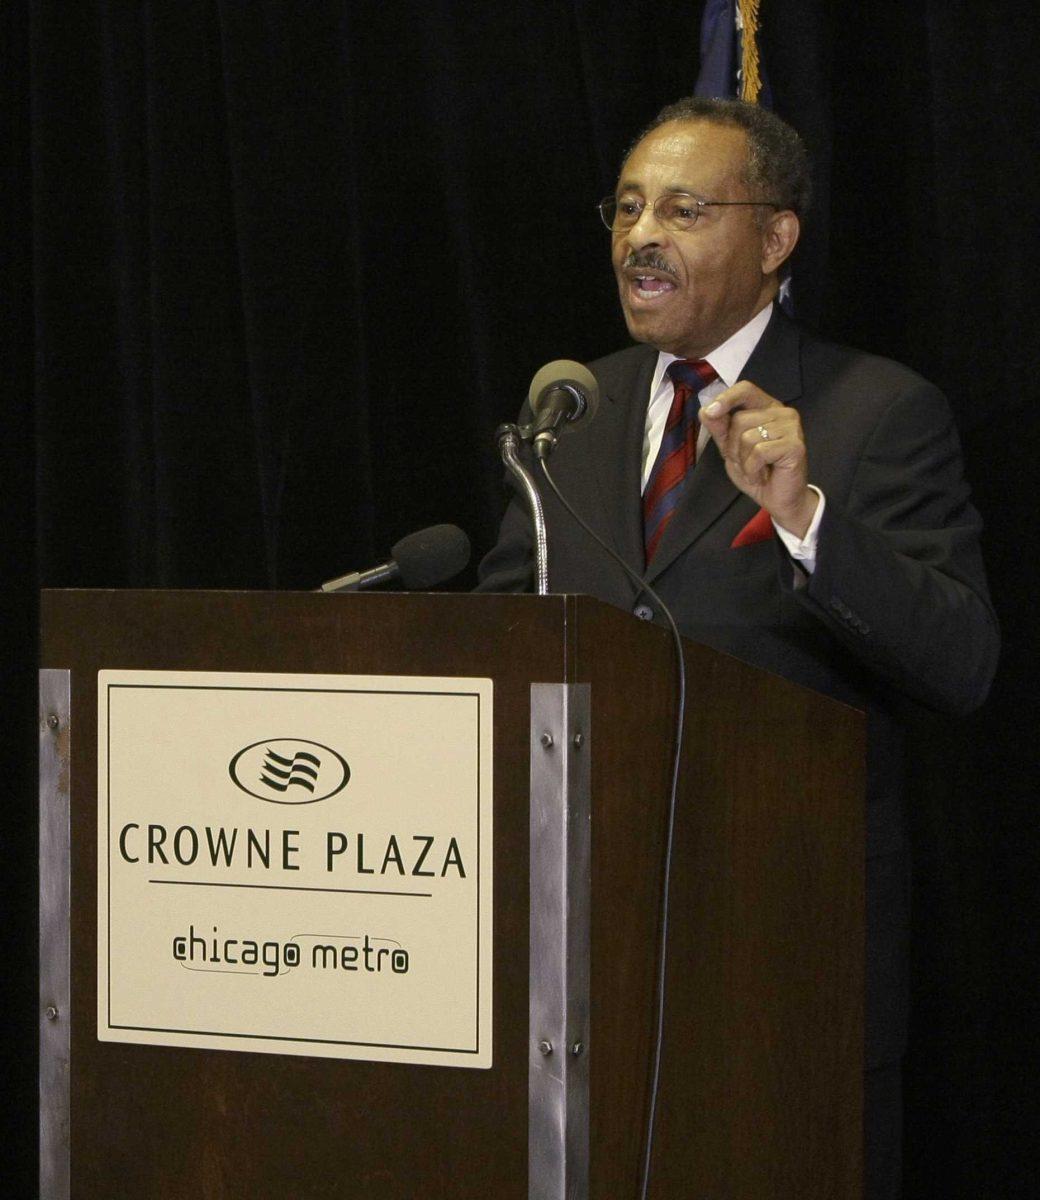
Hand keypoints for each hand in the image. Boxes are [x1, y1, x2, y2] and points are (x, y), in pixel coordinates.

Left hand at [699, 381, 818, 537]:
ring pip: (747, 437)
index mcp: (767, 408)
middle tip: (746, 462)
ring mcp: (791, 427)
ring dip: (744, 461)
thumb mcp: (731, 449)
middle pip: (740, 419)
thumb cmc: (757, 472)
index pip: (746, 389)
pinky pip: (759, 453)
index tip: (710, 411)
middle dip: (733, 446)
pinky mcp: (795, 445)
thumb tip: (705, 410)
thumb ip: (720, 429)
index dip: (726, 398)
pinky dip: (753, 470)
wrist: (780, 500)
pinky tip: (763, 476)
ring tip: (756, 470)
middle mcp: (782, 413)